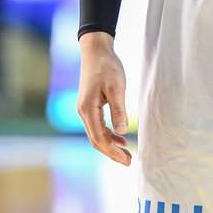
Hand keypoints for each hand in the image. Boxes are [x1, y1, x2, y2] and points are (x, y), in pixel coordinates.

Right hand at [77, 33, 131, 164]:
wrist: (96, 51)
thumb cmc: (107, 66)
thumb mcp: (116, 87)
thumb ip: (118, 109)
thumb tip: (122, 132)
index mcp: (88, 109)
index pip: (99, 138)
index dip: (112, 151)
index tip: (126, 160)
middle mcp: (83, 112)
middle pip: (96, 139)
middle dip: (111, 152)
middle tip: (128, 162)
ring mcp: (85, 109)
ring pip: (97, 134)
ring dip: (111, 144)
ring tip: (127, 154)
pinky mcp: (90, 105)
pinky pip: (98, 125)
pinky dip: (109, 133)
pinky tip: (120, 137)